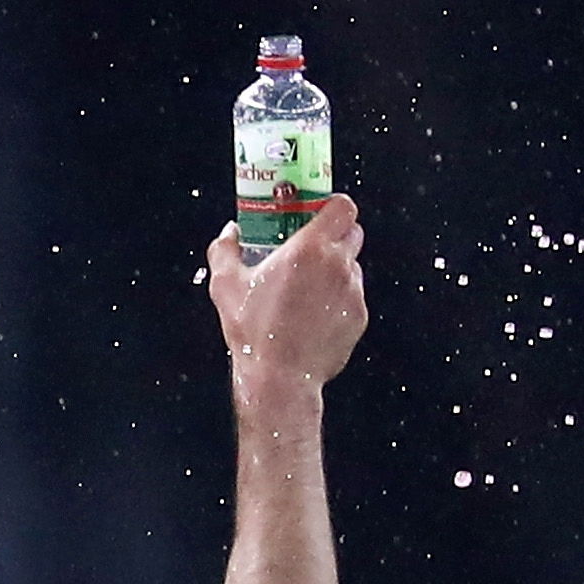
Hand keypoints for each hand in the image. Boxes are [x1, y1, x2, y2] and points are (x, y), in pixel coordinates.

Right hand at [206, 192, 367, 391]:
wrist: (280, 377)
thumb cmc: (254, 332)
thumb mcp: (225, 287)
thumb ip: (224, 250)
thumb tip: (229, 233)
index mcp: (309, 249)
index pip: (343, 207)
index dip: (333, 206)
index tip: (319, 212)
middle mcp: (337, 264)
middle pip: (352, 231)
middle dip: (335, 236)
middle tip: (310, 249)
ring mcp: (353, 290)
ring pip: (352, 265)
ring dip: (335, 269)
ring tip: (307, 290)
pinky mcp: (359, 315)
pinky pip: (353, 296)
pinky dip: (337, 299)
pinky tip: (313, 315)